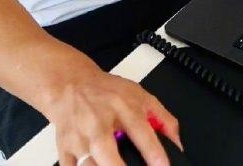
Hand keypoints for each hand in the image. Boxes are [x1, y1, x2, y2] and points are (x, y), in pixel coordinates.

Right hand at [47, 67, 180, 165]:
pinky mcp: (64, 148)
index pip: (140, 129)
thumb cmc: (107, 92)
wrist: (70, 83)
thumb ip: (162, 118)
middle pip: (104, 147)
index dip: (153, 151)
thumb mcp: (139, 95)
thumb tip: (178, 143)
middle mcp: (99, 121)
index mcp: (122, 107)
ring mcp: (78, 136)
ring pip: (85, 162)